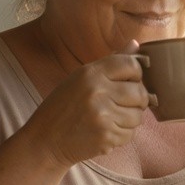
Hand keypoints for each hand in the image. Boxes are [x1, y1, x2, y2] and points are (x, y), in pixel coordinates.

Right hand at [32, 45, 149, 168]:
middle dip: (138, 100)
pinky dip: (122, 135)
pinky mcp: (106, 137)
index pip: (131, 64)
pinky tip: (106, 132)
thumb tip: (136, 43)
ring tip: (111, 119)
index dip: (137, 73)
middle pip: (140, 92)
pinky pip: (130, 134)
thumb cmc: (62, 107)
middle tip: (125, 104)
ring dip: (129, 119)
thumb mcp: (80, 78)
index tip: (131, 81)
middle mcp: (98, 91)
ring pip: (138, 116)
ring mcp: (103, 116)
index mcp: (91, 73)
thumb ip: (110, 63)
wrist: (45, 141)